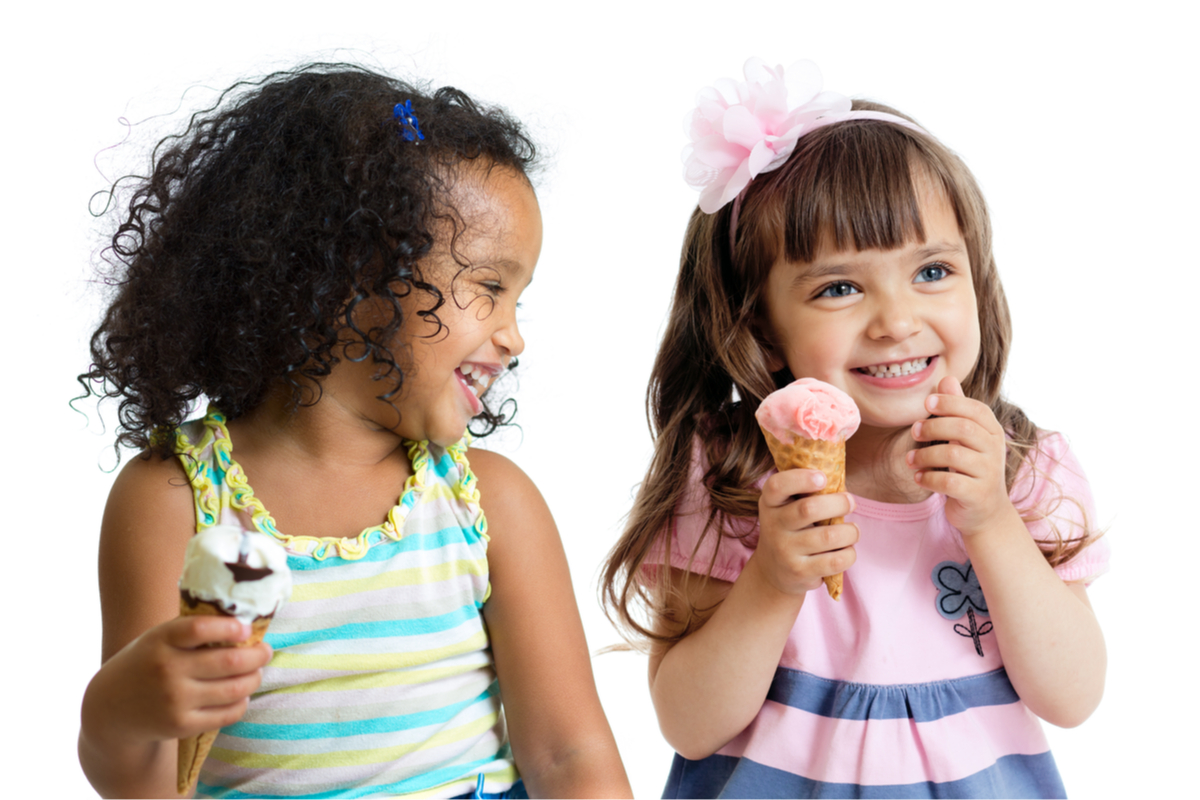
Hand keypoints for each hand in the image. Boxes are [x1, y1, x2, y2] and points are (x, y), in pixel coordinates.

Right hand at [83, 614, 271, 746]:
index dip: (230, 627)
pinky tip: (242, 694)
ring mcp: (174, 700)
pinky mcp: (181, 725)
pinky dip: (242, 702)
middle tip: (265, 651)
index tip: (246, 628)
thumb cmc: (147, 663)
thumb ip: (192, 628)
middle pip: (229, 661)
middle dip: (258, 655)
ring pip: (235, 688)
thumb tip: (244, 620)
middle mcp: (167, 670)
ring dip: (255, 678)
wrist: (111, 709)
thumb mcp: (158, 638)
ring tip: (257, 672)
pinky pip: (227, 713)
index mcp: (160, 640)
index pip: (200, 628)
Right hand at [751, 467, 857, 595]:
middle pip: (809, 509)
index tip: (823, 477)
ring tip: (852, 530)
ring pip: (829, 536)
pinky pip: (836, 560)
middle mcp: (773, 526)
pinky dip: (850, 553)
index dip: (801, 478)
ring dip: (850, 531)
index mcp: (770, 503)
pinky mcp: (800, 572)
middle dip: (839, 503)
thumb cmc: (790, 530)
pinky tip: (846, 550)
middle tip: (850, 502)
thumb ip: (804, 493)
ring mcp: (785, 551)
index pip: (777, 486)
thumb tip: (840, 479)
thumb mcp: (786, 508)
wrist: (773, 572)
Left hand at [908, 376, 1013, 534]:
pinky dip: (928, 479)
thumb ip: (957, 410)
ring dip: (925, 455)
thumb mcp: (966, 438)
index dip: (950, 402)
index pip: (975, 409)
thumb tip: (946, 378)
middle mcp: (994, 450)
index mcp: (992, 432)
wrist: (986, 513)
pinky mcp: (978, 495)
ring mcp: (989, 474)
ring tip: (911, 460)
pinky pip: (949, 483)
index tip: (926, 402)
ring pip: (953, 455)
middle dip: (933, 427)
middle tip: (914, 432)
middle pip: (963, 429)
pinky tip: (919, 477)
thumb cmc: (970, 469)